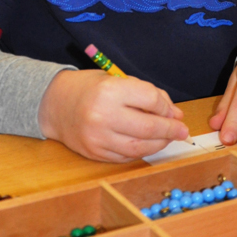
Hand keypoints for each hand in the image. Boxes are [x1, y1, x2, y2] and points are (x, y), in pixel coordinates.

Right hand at [38, 69, 189, 161]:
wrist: (54, 104)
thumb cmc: (89, 88)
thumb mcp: (117, 80)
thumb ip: (146, 94)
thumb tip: (175, 114)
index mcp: (110, 90)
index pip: (151, 100)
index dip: (166, 107)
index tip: (172, 110)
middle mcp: (103, 115)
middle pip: (149, 127)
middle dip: (171, 129)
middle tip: (182, 130)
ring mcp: (98, 137)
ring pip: (141, 147)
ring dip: (160, 144)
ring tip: (168, 138)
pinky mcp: (95, 153)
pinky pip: (127, 156)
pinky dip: (142, 151)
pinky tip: (148, 144)